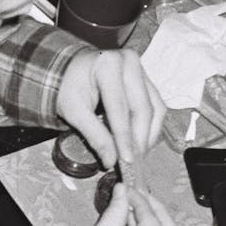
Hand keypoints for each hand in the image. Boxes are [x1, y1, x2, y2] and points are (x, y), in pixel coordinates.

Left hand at [56, 47, 163, 168]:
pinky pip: (157, 106)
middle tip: (134, 162)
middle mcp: (129, 62)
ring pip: (155, 108)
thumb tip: (111, 161)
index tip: (127, 160)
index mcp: (108, 65)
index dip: (125, 137)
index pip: (120, 108)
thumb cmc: (69, 87)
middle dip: (139, 139)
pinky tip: (142, 142)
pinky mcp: (147, 79)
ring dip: (149, 135)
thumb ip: (94, 135)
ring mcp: (141, 69)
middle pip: (143, 108)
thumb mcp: (74, 111)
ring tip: (138, 155)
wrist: (71, 70)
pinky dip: (151, 127)